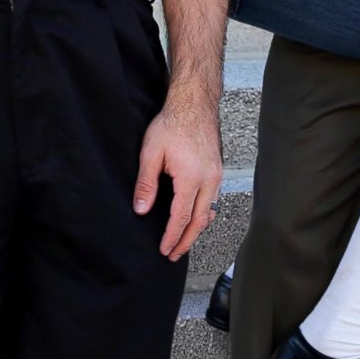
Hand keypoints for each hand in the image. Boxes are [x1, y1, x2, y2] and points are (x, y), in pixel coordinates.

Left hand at [136, 97, 221, 260]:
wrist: (194, 104)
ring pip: (209, 212)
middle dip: (186, 241)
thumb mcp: (151, 153)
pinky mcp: (217, 170)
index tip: (164, 249)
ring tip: (183, 241)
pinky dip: (203, 214)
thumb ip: (146, 184)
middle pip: (200, 221)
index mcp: (192, 178)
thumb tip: (141, 210)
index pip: (181, 218)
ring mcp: (216, 175)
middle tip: (174, 254)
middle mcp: (209, 180)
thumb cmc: (173, 124)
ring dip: (196, 229)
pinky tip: (195, 217)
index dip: (172, 236)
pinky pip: (213, 199)